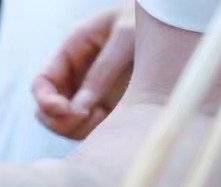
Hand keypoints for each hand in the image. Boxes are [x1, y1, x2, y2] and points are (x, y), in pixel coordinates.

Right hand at [34, 4, 135, 139]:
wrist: (179, 20)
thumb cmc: (148, 19)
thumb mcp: (125, 37)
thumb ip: (101, 72)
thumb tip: (78, 109)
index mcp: (73, 51)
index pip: (42, 83)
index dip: (45, 101)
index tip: (64, 110)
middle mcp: (77, 75)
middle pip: (48, 111)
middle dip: (60, 120)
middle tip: (86, 117)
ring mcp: (91, 93)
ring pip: (67, 124)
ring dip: (78, 129)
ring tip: (103, 117)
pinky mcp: (109, 107)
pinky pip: (89, 130)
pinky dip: (95, 133)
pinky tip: (112, 121)